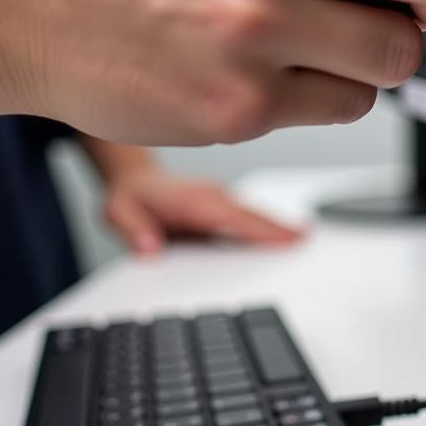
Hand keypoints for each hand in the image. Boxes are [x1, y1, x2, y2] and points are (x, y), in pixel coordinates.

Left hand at [103, 165, 301, 254]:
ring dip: (278, 225)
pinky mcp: (221, 203)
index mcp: (193, 201)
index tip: (287, 238)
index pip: (234, 217)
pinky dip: (267, 224)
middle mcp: (211, 196)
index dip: (262, 229)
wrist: (133, 178)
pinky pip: (248, 216)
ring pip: (254, 214)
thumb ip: (134, 230)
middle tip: (307, 240)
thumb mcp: (118, 212)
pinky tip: (281, 234)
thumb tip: (150, 247)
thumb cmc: (129, 197)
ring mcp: (219, 198)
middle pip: (252, 215)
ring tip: (303, 238)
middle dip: (280, 227)